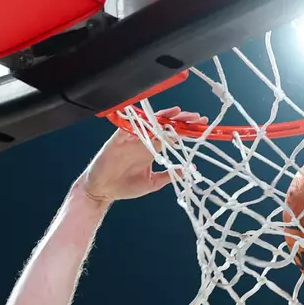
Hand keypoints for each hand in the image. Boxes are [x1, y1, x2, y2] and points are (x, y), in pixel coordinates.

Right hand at [80, 107, 205, 202]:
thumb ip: (169, 174)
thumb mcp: (153, 183)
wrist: (103, 191)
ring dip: (165, 117)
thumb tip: (188, 170)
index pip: (172, 136)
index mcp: (152, 150)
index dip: (185, 130)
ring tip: (179, 114)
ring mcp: (132, 138)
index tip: (200, 125)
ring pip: (151, 123)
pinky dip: (141, 122)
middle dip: (180, 120)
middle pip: (165, 126)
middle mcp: (144, 141)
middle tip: (196, 117)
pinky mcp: (119, 138)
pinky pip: (130, 126)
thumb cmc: (125, 187)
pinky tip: (153, 119)